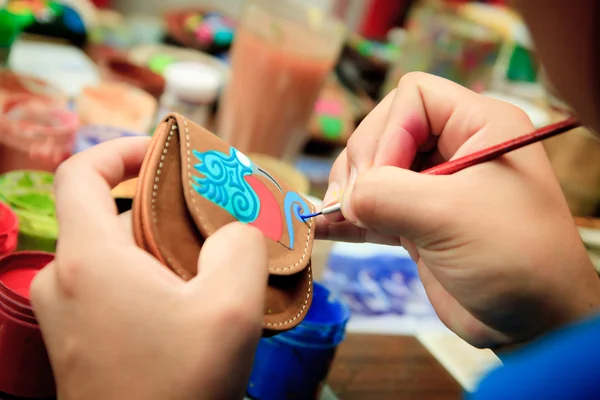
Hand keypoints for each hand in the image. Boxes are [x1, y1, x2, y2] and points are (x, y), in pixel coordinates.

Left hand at [30, 138, 267, 399]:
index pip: (80, 172)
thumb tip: (235, 230)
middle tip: (214, 218)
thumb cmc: (179, 388)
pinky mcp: (79, 338)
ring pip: (117, 253)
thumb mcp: (230, 308)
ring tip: (213, 264)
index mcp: (88, 260)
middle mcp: (64, 280)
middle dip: (164, 208)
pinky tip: (192, 300)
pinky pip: (114, 285)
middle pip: (110, 214)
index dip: (121, 149)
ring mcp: (67, 312)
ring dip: (163, 247)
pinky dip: (151, 277)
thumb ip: (241, 246)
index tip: (164, 153)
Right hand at [316, 72, 599, 347]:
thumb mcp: (449, 217)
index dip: (389, 132)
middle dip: (362, 164)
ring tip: (336, 217)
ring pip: (373, 168)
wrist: (534, 323)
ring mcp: (433, 186)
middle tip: (352, 203)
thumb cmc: (513, 259)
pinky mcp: (418, 221)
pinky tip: (324, 228)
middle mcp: (455, 149)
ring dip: (348, 190)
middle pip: (385, 130)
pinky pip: (374, 207)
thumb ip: (386, 196)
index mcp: (479, 126)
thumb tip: (342, 198)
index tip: (382, 178)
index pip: (414, 97)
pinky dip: (349, 217)